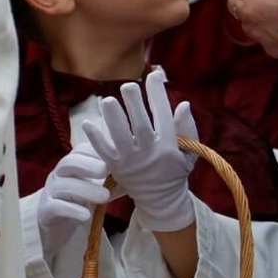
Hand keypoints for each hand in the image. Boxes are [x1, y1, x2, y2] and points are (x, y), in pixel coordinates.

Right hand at [36, 147, 111, 260]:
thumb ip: (109, 180)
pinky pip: (56, 206)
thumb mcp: (92, 188)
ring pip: (64, 185)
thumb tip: (138, 172)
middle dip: (88, 165)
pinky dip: (73, 210)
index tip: (112, 157)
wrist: (55, 227)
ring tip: (105, 197)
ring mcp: (50, 192)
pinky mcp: (46, 211)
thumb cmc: (77, 202)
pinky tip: (86, 215)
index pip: (79, 151)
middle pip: (68, 163)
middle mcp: (57, 175)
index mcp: (69, 166)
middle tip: (106, 172)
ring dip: (86, 189)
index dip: (94, 152)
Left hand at [81, 68, 197, 231]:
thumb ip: (187, 128)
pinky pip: (104, 152)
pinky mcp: (116, 168)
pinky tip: (88, 123)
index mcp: (168, 147)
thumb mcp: (189, 152)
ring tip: (107, 100)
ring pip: (120, 138)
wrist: (161, 201)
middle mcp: (149, 154)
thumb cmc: (176, 171)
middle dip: (134, 105)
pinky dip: (95, 138)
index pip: (163, 116)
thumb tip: (183, 103)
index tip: (153, 76)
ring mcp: (131, 162)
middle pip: (140, 126)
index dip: (157, 95)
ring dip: (113, 119)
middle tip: (128, 85)